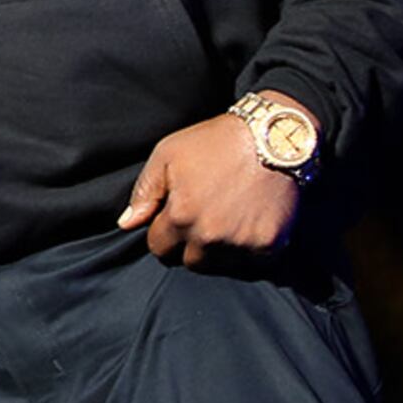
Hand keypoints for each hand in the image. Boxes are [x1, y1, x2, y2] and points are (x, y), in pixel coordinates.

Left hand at [117, 113, 303, 266]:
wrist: (276, 136)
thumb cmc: (217, 141)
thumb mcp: (168, 154)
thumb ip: (145, 192)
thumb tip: (127, 224)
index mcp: (181, 215)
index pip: (159, 247)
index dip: (165, 234)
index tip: (177, 219)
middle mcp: (210, 235)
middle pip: (190, 262)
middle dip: (191, 246)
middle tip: (205, 220)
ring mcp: (242, 243)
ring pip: (220, 266)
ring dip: (219, 252)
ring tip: (227, 222)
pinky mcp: (270, 245)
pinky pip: (252, 265)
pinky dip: (249, 251)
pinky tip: (249, 226)